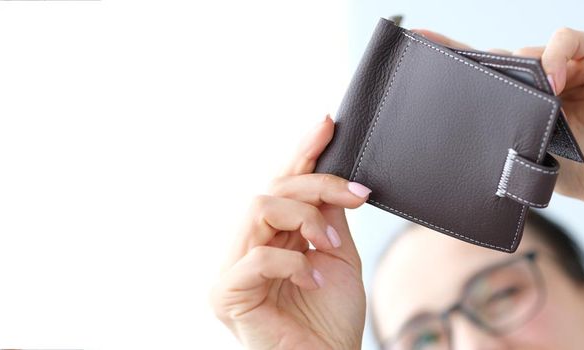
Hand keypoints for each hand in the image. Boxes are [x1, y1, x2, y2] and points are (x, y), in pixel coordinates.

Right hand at [211, 115, 370, 348]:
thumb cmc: (330, 321)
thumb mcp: (337, 256)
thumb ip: (327, 217)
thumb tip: (332, 177)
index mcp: (270, 236)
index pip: (282, 183)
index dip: (303, 152)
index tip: (328, 124)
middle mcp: (246, 247)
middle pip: (273, 188)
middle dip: (318, 185)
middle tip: (356, 198)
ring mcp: (232, 270)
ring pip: (259, 208)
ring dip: (305, 219)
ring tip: (329, 246)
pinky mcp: (227, 294)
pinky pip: (257, 258)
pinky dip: (294, 264)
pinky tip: (315, 280)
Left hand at [414, 28, 583, 209]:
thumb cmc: (575, 171)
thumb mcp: (522, 155)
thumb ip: (496, 140)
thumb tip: (449, 150)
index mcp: (519, 96)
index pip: (478, 69)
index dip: (449, 54)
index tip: (417, 40)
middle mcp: (539, 74)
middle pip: (499, 58)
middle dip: (479, 67)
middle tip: (455, 74)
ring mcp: (566, 61)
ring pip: (528, 52)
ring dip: (522, 75)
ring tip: (529, 105)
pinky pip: (565, 39)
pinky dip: (555, 56)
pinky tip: (552, 83)